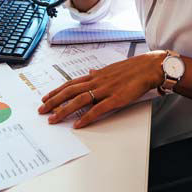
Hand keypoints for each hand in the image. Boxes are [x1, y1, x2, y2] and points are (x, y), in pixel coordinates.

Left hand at [37, 51, 165, 127]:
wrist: (149, 67)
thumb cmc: (132, 68)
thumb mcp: (111, 68)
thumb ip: (99, 73)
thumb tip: (90, 73)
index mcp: (96, 75)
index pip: (70, 84)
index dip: (56, 91)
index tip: (45, 98)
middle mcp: (97, 82)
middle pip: (70, 92)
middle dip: (54, 101)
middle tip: (42, 111)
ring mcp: (106, 90)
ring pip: (79, 100)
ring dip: (64, 110)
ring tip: (53, 119)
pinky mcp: (116, 99)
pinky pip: (98, 109)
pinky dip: (86, 117)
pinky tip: (78, 124)